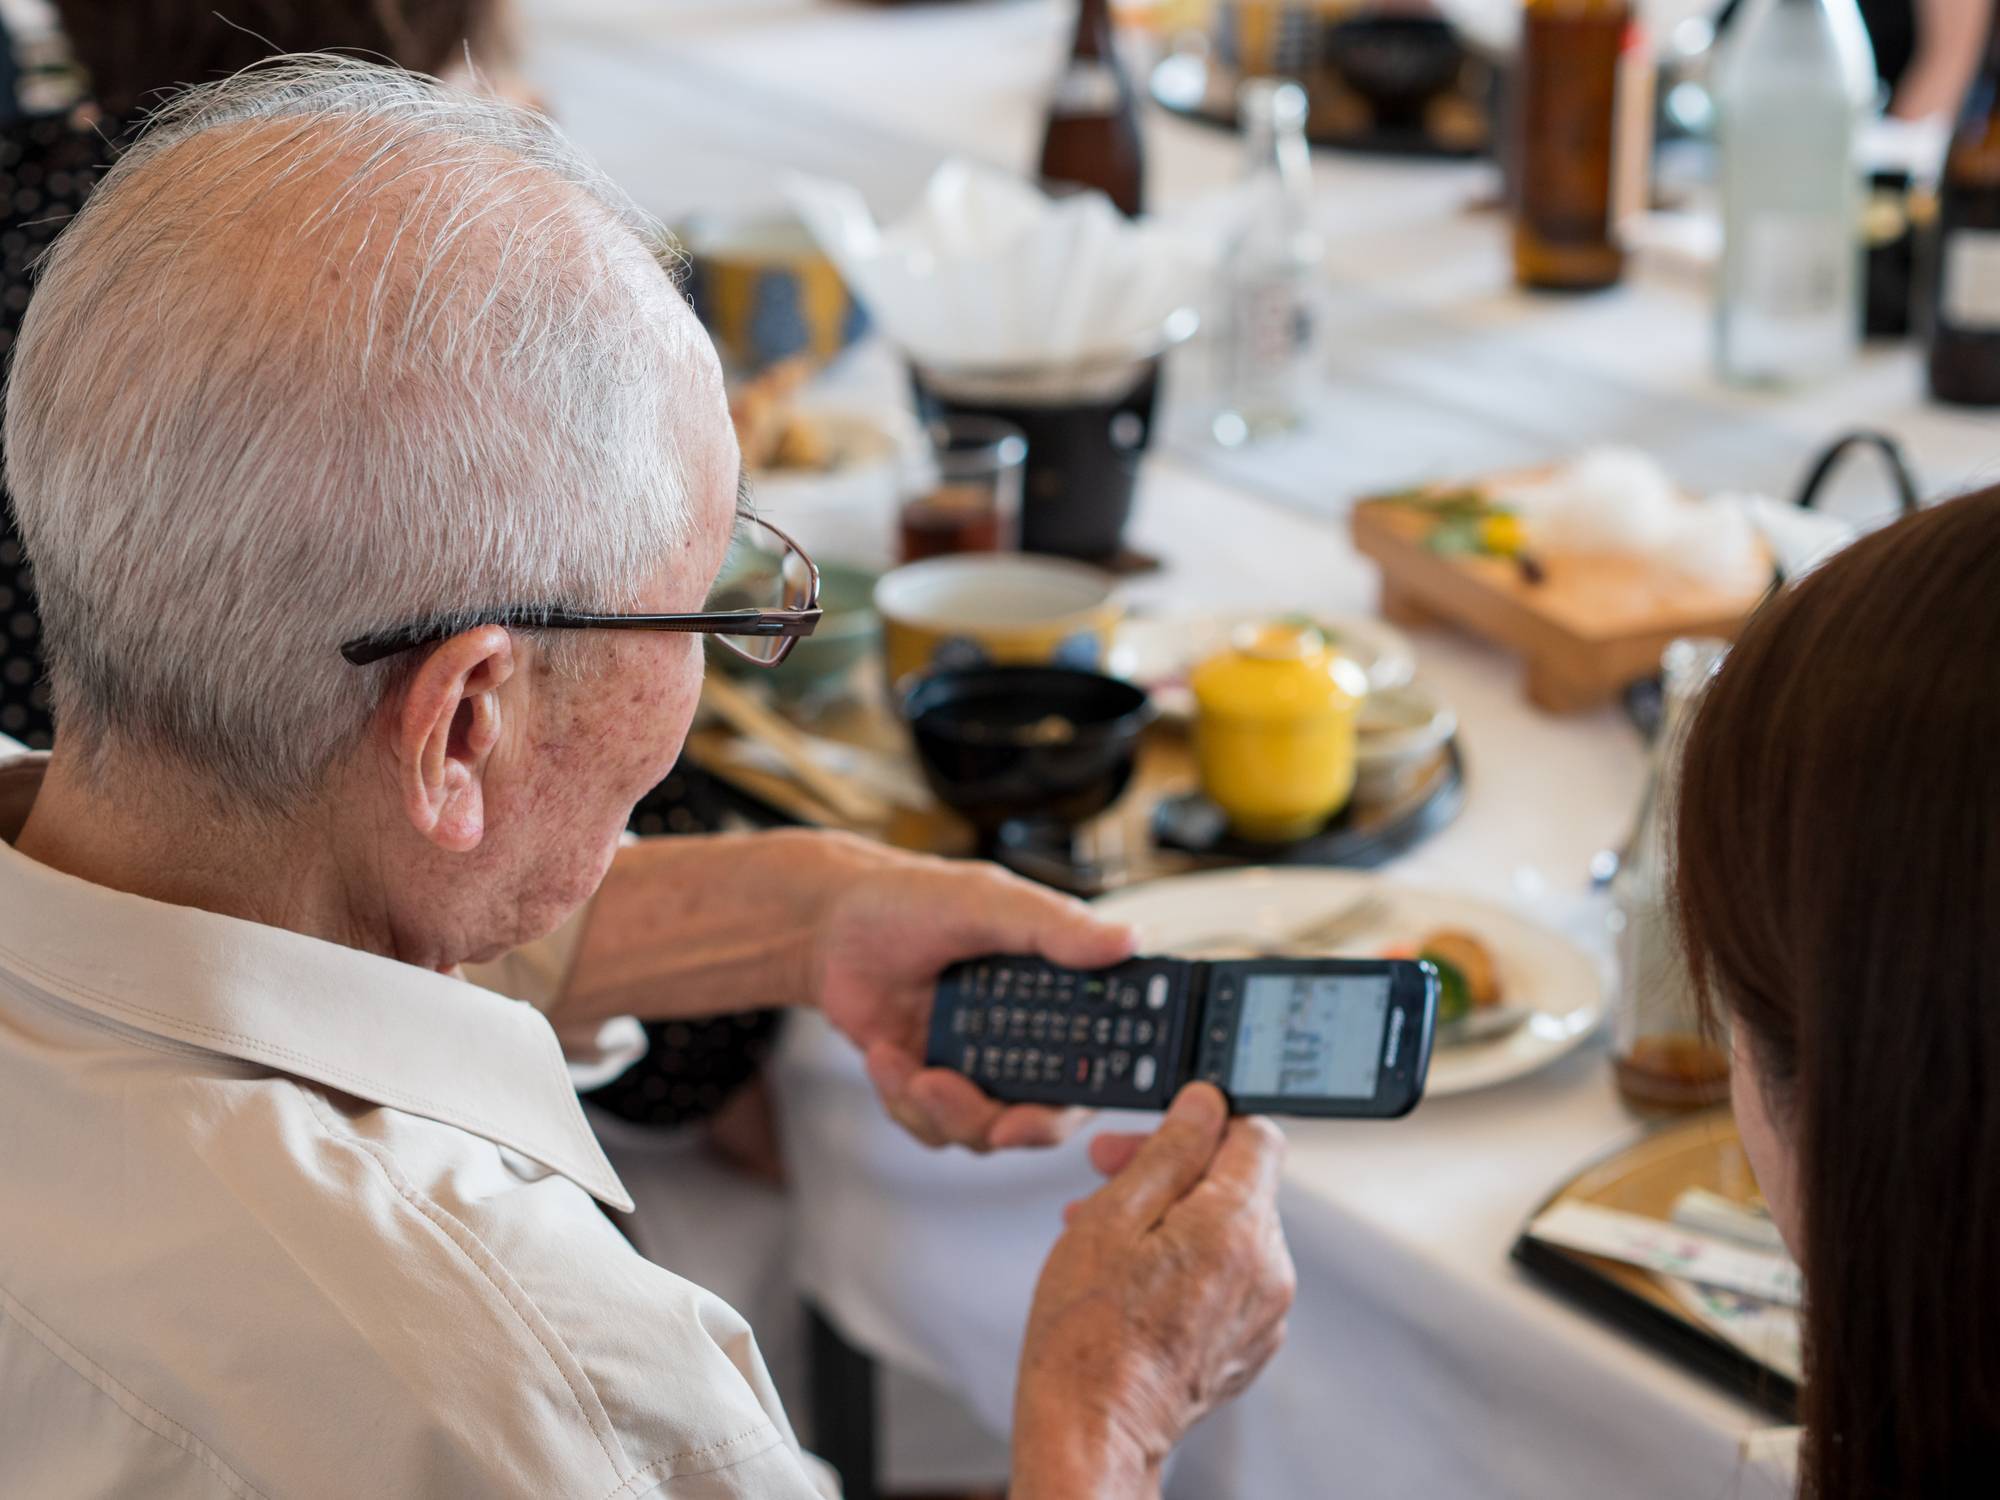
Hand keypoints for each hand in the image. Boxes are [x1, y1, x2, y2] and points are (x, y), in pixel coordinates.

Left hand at [808, 838, 1134, 1150]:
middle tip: (993, 1123)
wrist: (830, 926)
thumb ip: (1053, 927)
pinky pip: (932, 1126)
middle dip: (1016, 1125)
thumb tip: (1128, 940)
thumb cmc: (913, 899)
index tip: (1068, 1102)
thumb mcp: (987, 902)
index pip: (1104, 1056)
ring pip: (985, 1131)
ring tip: (912, 1071)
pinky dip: (904, 1100)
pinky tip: (883, 1057)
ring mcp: (978, 1065)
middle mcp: (1028, 1037)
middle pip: (1047, 1115)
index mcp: (1059, 991)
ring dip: (948, 1112)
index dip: (1101, 1089)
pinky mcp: (932, 1084)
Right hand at [1010, 1084, 1294, 1498]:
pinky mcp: (1250, 1345)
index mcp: (1239, 1226)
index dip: (1200, 1124)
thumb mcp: (1114, 1216)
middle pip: (1238, 1184)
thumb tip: (1205, 1103)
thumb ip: (1170, 1150)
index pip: (1256, 1134)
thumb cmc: (1088, 1333)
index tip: (1155, 1137)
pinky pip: (1229, 1278)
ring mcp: (1265, 1313)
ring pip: (1229, 1231)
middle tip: (1107, 1177)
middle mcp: (1269, 1268)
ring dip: (1173, 1219)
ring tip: (1107, 1236)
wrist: (1091, 1430)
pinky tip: (1134, 1279)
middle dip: (1173, 1172)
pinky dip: (1188, 1265)